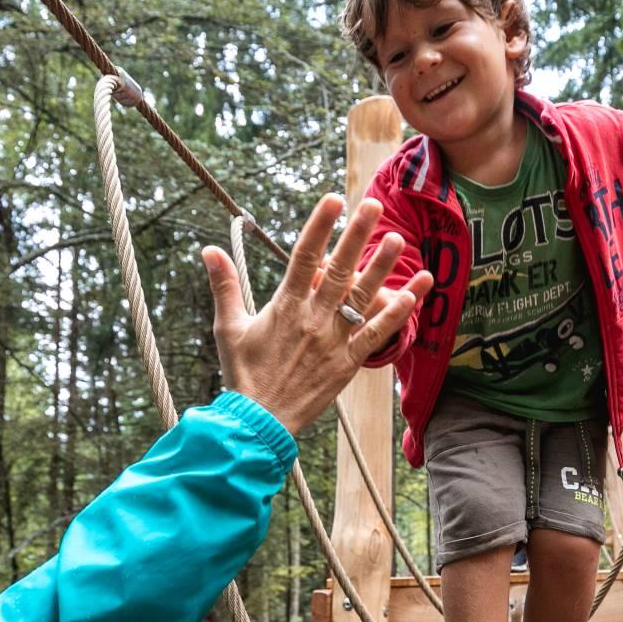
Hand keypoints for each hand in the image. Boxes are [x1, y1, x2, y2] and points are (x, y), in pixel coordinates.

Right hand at [203, 194, 430, 432]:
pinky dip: (396, 315)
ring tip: (399, 240)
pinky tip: (414, 294)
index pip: (304, 257)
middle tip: (373, 205)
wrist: (259, 422)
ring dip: (382, 268)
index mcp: (284, 307)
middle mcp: (312, 319)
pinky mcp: (348, 364)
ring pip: (363, 298)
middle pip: (339, 270)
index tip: (334, 199)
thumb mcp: (228, 328)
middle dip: (356, 235)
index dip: (320, 226)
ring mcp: (333, 341)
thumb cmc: (243, 374)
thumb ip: (225, 286)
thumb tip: (208, 249)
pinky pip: (376, 336)